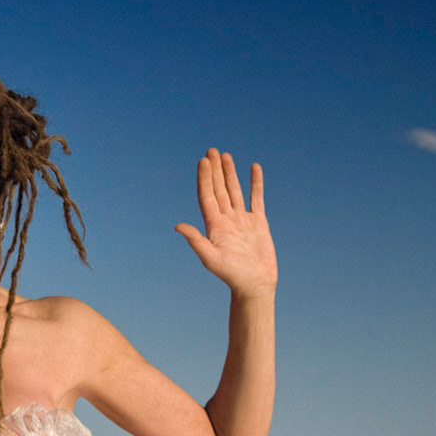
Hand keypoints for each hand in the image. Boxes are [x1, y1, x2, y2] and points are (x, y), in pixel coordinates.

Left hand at [174, 149, 276, 298]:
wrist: (255, 285)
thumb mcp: (211, 259)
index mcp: (214, 226)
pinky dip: (255, 183)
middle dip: (214, 170)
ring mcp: (242, 220)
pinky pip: (256, 198)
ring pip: (234, 191)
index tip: (203, 161)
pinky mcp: (258, 222)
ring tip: (225, 155)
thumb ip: (196, 241)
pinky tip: (253, 168)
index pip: (207, 197)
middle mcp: (226, 220)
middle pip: (218, 189)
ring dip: (229, 173)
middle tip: (211, 150)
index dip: (204, 178)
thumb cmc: (232, 276)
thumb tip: (177, 226)